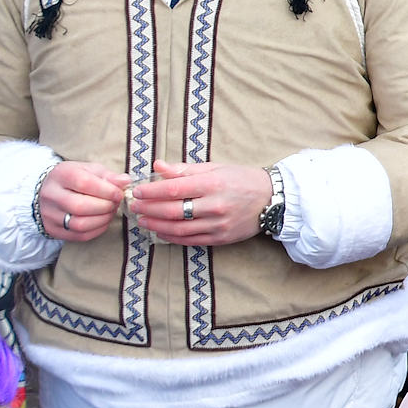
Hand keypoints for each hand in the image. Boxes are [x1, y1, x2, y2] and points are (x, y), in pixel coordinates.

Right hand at [39, 160, 131, 242]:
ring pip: (79, 224)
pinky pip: (79, 236)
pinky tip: (102, 221)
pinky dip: (97, 229)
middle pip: (80, 206)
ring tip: (110, 212)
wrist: (49, 190)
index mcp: (61, 175)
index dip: (106, 190)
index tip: (119, 193)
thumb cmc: (75, 179)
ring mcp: (50, 214)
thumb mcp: (91, 170)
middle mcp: (51, 195)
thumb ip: (108, 176)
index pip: (84, 183)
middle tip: (115, 203)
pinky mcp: (53, 230)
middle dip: (105, 206)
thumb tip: (125, 182)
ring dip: (102, 220)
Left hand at [129, 160, 273, 246]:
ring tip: (143, 220)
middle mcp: (215, 205)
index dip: (152, 191)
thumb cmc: (242, 179)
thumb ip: (185, 169)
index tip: (138, 191)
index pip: (174, 188)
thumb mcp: (216, 168)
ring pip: (178, 228)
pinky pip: (190, 240)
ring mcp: (218, 224)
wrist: (272, 199)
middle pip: (172, 210)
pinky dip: (171, 237)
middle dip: (149, 209)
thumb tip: (158, 167)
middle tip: (134, 207)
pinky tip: (160, 232)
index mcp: (213, 183)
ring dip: (156, 225)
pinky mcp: (221, 238)